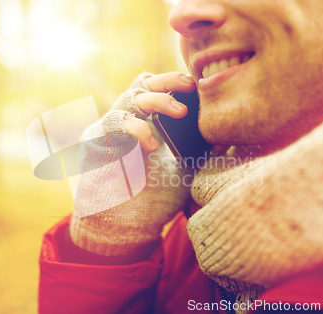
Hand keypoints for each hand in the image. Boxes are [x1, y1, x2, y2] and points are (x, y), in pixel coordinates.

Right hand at [69, 72, 195, 256]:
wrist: (125, 224)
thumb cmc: (156, 195)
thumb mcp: (187, 169)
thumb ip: (201, 150)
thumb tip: (227, 135)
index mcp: (146, 121)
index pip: (156, 89)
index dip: (173, 81)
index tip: (195, 83)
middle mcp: (127, 120)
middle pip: (142, 85)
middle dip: (166, 82)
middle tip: (189, 86)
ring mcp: (110, 129)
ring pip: (128, 99)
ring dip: (155, 101)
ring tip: (179, 113)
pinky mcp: (95, 143)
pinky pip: (111, 125)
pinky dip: (133, 130)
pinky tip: (150, 145)